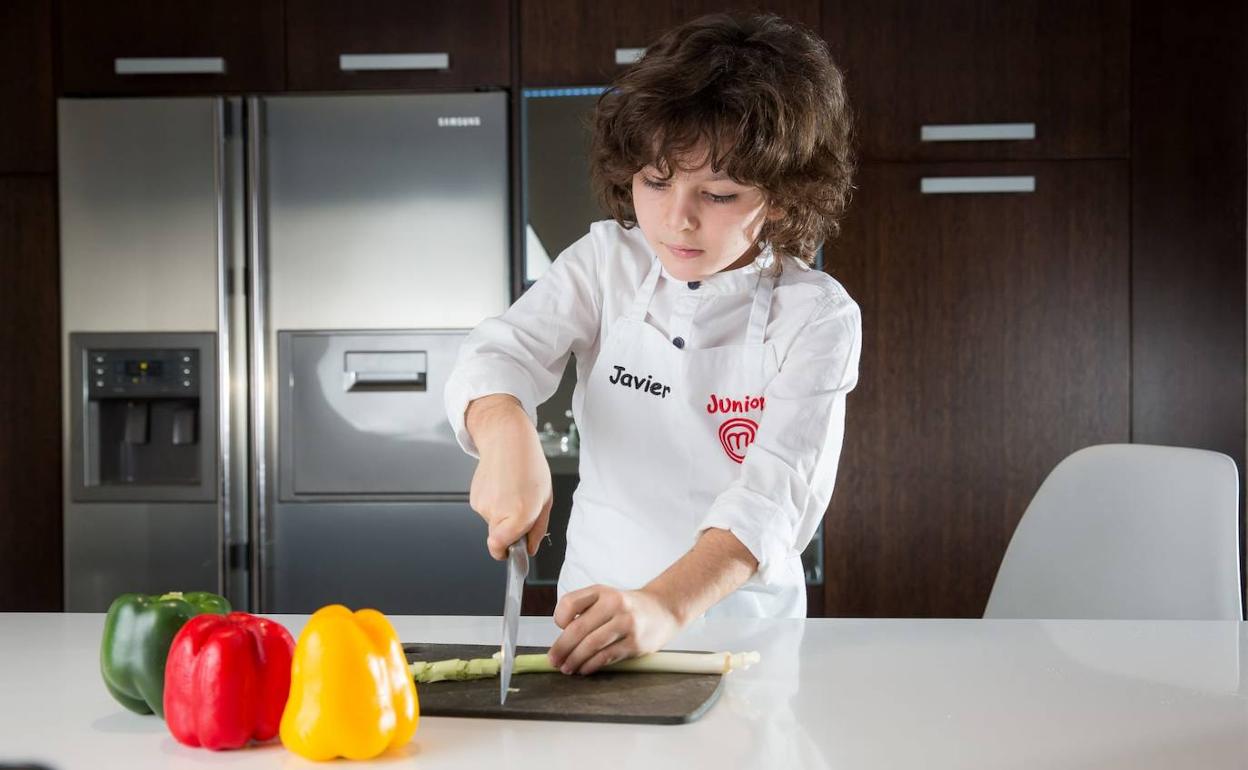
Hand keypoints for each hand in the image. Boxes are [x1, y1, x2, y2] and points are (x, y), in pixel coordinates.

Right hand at [466, 395, 552, 559]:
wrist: (507, 440)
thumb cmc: (529, 465)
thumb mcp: (546, 500)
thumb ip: (538, 529)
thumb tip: (530, 548)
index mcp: (518, 515)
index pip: (499, 549)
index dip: (505, 552)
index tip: (511, 552)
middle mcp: (497, 513)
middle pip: (499, 536)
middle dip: (509, 529)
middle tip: (521, 507)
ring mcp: (482, 505)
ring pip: (492, 522)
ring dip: (502, 513)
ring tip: (513, 491)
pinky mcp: (473, 497)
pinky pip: (485, 510)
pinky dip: (494, 503)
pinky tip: (502, 486)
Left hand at [546, 585, 682, 674]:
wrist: (663, 610)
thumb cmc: (627, 607)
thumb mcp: (606, 597)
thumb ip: (584, 609)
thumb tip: (562, 637)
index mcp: (602, 592)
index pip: (570, 603)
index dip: (559, 618)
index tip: (559, 629)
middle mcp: (614, 604)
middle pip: (578, 628)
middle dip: (562, 647)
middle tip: (553, 660)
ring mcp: (626, 624)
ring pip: (591, 645)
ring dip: (574, 659)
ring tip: (566, 667)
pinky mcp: (635, 643)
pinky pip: (606, 656)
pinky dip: (591, 665)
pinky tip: (584, 669)